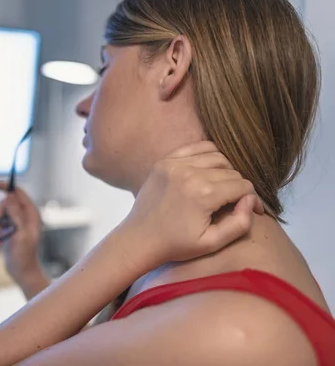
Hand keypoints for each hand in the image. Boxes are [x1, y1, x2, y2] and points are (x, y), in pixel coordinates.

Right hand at [0, 181, 44, 283]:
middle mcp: (24, 214)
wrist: (21, 271)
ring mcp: (16, 222)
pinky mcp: (9, 228)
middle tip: (0, 230)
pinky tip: (1, 243)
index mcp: (31, 212)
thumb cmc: (24, 255)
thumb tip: (9, 196)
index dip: (2, 185)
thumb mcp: (20, 233)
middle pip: (4, 202)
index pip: (16, 191)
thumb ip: (16, 214)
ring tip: (2, 239)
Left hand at [125, 141, 264, 262]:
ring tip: (222, 187)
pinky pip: (196, 147)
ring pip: (216, 156)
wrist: (140, 238)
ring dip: (225, 170)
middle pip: (231, 170)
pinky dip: (207, 155)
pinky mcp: (164, 161)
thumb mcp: (212, 243)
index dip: (252, 199)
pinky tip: (209, 171)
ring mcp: (174, 164)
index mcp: (203, 194)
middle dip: (238, 186)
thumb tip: (250, 200)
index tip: (251, 210)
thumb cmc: (176, 245)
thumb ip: (240, 223)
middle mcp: (190, 173)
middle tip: (235, 202)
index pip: (243, 185)